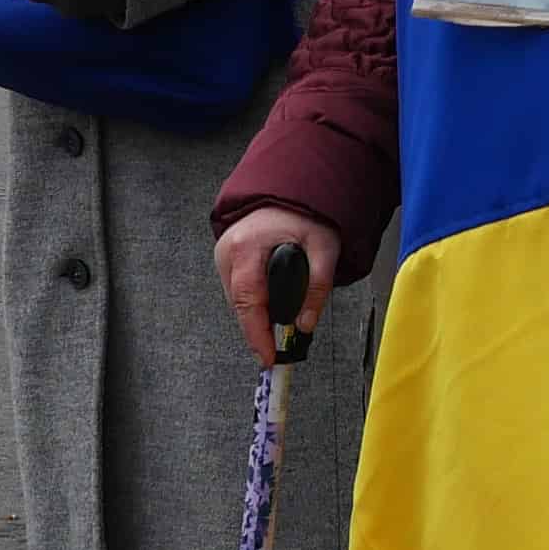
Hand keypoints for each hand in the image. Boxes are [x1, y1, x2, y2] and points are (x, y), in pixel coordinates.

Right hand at [216, 206, 337, 358]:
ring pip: (237, 299)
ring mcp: (223, 254)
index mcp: (248, 246)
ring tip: (279, 326)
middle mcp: (228, 250)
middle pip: (240, 304)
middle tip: (279, 348)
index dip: (256, 334)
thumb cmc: (305, 214)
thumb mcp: (324, 247)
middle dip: (259, 329)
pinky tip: (270, 305)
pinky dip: (254, 302)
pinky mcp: (226, 258)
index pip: (247, 299)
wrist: (289, 192)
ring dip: (258, 315)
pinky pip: (238, 289)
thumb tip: (306, 324)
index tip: (267, 357)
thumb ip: (318, 286)